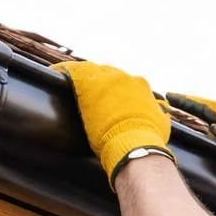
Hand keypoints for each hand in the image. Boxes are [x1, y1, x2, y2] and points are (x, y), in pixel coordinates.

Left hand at [51, 61, 173, 186]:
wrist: (135, 144)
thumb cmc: (147, 139)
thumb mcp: (160, 124)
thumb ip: (159, 115)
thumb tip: (162, 113)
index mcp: (140, 86)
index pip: (122, 82)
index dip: (113, 89)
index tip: (105, 98)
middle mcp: (124, 77)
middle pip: (106, 74)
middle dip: (97, 82)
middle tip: (86, 95)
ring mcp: (106, 78)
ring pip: (89, 71)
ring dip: (80, 77)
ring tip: (66, 80)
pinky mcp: (88, 84)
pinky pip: (71, 72)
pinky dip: (62, 72)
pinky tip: (54, 74)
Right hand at [165, 93, 215, 201]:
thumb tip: (214, 126)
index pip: (210, 108)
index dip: (189, 103)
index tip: (172, 97)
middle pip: (213, 105)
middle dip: (191, 102)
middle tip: (172, 97)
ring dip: (202, 107)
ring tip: (185, 104)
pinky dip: (214, 113)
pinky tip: (210, 117)